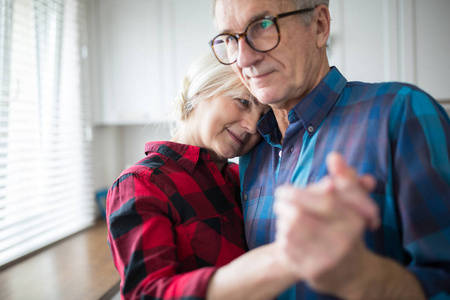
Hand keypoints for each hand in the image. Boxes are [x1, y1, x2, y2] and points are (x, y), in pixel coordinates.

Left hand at [274, 152, 379, 295]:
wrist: (353, 273)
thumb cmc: (349, 229)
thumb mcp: (353, 205)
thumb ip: (345, 179)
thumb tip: (334, 156)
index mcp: (354, 222)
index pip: (324, 201)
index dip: (299, 193)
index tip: (282, 190)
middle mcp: (342, 242)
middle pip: (300, 217)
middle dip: (284, 206)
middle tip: (279, 201)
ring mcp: (326, 260)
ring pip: (290, 232)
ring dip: (282, 220)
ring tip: (283, 214)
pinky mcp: (312, 273)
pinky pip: (286, 249)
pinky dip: (282, 238)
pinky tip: (286, 234)